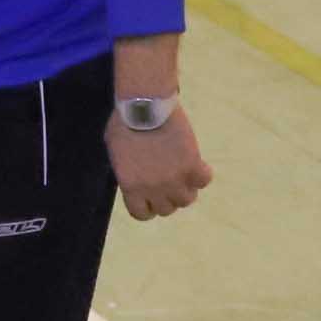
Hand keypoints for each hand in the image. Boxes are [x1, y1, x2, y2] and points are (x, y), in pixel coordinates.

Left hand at [109, 104, 212, 220]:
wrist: (144, 107)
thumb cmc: (123, 125)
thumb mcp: (116, 155)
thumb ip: (128, 173)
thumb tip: (137, 181)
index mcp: (131, 187)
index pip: (142, 214)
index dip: (148, 207)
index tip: (151, 198)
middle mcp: (154, 189)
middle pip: (167, 209)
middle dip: (167, 197)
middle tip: (167, 182)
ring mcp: (175, 179)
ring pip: (188, 199)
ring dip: (186, 188)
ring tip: (183, 174)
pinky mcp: (192, 165)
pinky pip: (204, 181)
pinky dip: (202, 174)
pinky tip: (197, 164)